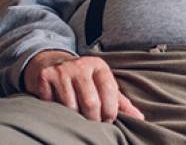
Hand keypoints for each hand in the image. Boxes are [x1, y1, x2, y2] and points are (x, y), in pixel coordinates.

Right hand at [23, 50, 144, 122]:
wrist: (51, 62)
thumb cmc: (84, 80)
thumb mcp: (102, 85)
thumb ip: (120, 102)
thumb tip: (139, 118)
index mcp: (99, 66)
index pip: (109, 91)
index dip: (110, 111)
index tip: (108, 121)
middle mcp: (81, 65)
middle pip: (91, 102)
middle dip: (93, 119)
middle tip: (92, 123)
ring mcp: (62, 69)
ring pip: (70, 106)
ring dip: (74, 116)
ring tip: (76, 113)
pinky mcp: (45, 75)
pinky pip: (51, 103)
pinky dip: (56, 110)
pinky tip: (58, 105)